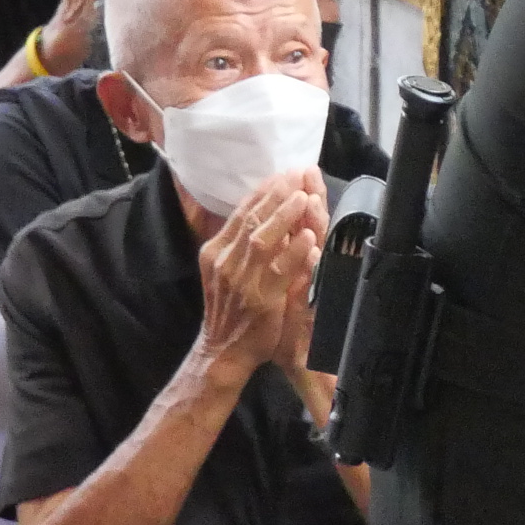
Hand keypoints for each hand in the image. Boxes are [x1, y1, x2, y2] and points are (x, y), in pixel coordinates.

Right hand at [193, 170, 326, 379]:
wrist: (223, 351)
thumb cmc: (231, 309)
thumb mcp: (227, 270)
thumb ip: (241, 243)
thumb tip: (263, 212)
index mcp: (216, 251)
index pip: (241, 214)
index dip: (263, 192)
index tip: (283, 173)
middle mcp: (225, 262)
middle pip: (252, 220)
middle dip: (276, 196)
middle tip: (297, 175)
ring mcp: (241, 281)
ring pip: (263, 241)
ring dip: (285, 217)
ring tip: (304, 197)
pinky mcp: (260, 300)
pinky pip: (278, 272)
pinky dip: (293, 253)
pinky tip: (308, 238)